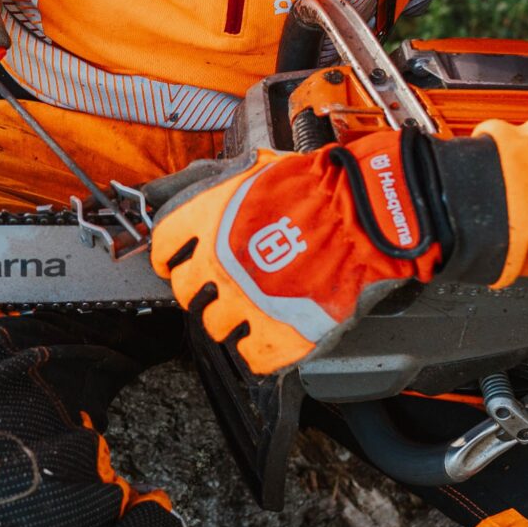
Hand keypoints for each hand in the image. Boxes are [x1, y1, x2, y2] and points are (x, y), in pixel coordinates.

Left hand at [150, 132, 449, 374]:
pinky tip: (266, 338)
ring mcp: (245, 303)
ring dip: (227, 320)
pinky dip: (257, 350)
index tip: (173, 262)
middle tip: (221, 286)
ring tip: (247, 312)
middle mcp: (217, 266)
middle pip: (186, 292)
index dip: (168, 256)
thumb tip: (207, 189)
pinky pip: (252, 356)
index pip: (165, 247)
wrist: (362, 216)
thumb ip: (226, 188)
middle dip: (201, 289)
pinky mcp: (278, 333)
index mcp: (208, 223)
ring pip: (215, 327)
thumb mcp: (258, 170)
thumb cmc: (320, 188)